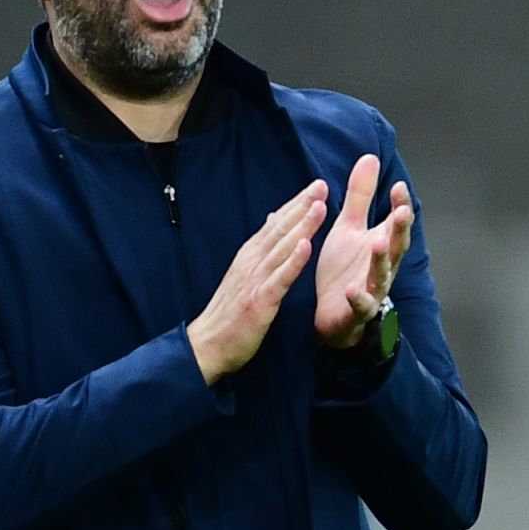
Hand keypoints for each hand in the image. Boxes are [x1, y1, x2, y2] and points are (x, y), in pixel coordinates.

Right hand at [187, 179, 328, 383]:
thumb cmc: (228, 312)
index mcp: (249, 255)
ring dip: (301, 226)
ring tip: (319, 206)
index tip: (314, 186)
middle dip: (302, 206)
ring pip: (282, 248)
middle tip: (321, 185)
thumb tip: (273, 218)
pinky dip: (294, 261)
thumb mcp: (243, 273)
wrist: (208, 344)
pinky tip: (307, 246)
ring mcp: (255, 280)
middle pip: (280, 229)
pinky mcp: (260, 301)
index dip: (295, 204)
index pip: (275, 224)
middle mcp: (251, 262)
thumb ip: (260, 247)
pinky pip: (280, 278)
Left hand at [314, 154, 412, 347]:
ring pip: (381, 274)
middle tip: (400, 212)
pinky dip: (359, 298)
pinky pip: (361, 306)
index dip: (400, 206)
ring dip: (381, 259)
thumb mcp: (349, 227)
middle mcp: (382, 267)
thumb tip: (370, 158)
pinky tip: (353, 290)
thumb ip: (360, 196)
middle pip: (395, 247)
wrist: (332, 313)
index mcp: (381, 244)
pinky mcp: (356, 311)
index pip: (395, 223)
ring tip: (378, 242)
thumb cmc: (344, 269)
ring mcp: (371, 290)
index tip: (398, 186)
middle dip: (399, 230)